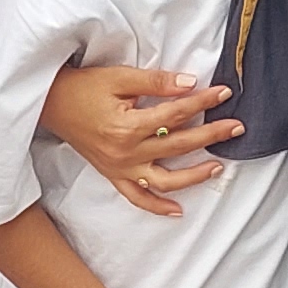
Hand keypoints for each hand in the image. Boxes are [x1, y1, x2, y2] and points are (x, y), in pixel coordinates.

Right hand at [45, 62, 237, 216]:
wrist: (51, 104)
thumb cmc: (84, 88)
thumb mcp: (119, 78)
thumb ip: (156, 82)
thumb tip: (190, 83)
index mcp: (128, 126)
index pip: (175, 114)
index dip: (202, 102)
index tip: (223, 93)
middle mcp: (126, 152)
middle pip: (178, 146)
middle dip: (211, 136)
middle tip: (236, 127)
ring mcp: (120, 168)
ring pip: (164, 180)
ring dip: (194, 176)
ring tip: (218, 166)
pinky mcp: (113, 176)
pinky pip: (137, 197)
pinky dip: (157, 206)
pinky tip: (178, 210)